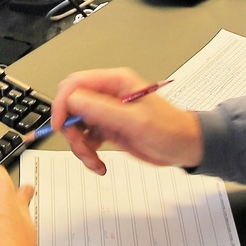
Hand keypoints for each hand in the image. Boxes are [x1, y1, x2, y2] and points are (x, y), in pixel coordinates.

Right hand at [51, 67, 202, 175]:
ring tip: (94, 160)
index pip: (75, 84)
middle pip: (72, 106)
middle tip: (82, 147)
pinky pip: (87, 140)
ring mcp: (108, 113)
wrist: (185, 147)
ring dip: (80, 146)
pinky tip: (99, 163)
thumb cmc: (170, 129)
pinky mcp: (109, 129)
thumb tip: (73, 101)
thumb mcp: (135, 120)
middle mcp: (108, 95)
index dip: (63, 104)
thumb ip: (102, 109)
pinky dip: (88, 154)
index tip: (61, 125)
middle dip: (72, 130)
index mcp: (115, 82)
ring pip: (77, 126)